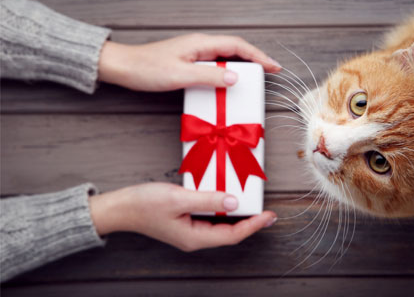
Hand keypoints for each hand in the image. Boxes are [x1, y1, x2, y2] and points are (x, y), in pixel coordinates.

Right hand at [89, 182, 276, 251]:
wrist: (120, 207)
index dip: (253, 226)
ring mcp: (189, 231)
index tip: (269, 216)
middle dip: (250, 223)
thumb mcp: (178, 198)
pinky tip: (226, 199)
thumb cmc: (144, 204)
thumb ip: (207, 199)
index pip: (232, 235)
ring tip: (251, 204)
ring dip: (237, 216)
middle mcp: (194, 238)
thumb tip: (234, 202)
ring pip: (220, 226)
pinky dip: (222, 209)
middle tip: (267, 211)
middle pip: (229, 233)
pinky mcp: (185, 223)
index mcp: (194, 238)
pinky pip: (210, 219)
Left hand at [98, 33, 280, 90]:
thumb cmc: (147, 69)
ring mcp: (194, 53)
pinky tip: (229, 82)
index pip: (237, 46)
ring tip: (255, 78)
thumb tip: (235, 77)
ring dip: (242, 66)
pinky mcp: (188, 62)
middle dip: (255, 59)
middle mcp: (200, 45)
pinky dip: (227, 71)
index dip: (257, 55)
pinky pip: (214, 64)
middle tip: (270, 71)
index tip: (273, 66)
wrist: (124, 67)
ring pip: (225, 56)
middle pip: (234, 49)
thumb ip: (209, 76)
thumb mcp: (181, 75)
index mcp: (200, 44)